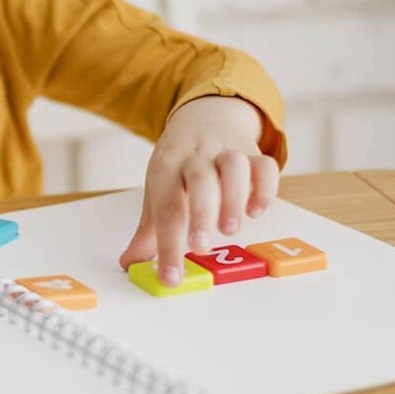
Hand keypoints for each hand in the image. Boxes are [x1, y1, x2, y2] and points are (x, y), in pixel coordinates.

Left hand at [118, 96, 278, 285]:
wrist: (204, 115)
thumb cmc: (180, 162)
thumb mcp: (159, 189)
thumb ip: (149, 230)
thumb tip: (129, 263)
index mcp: (166, 168)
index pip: (166, 209)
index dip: (167, 247)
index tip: (171, 278)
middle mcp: (195, 157)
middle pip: (199, 180)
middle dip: (201, 213)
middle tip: (200, 246)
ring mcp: (226, 152)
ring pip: (234, 167)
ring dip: (233, 198)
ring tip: (229, 229)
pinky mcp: (253, 152)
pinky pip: (265, 165)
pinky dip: (264, 189)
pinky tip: (255, 210)